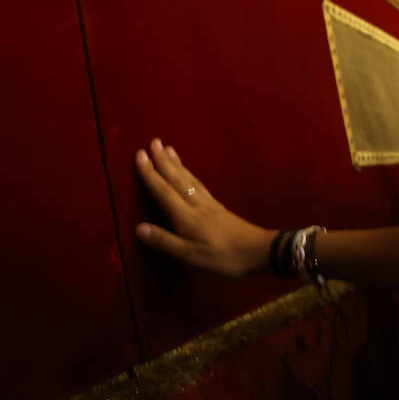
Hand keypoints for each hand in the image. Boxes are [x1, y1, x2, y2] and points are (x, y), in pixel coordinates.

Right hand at [133, 139, 274, 277]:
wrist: (259, 252)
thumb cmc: (224, 257)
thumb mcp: (191, 256)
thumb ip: (165, 242)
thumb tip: (139, 228)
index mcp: (187, 217)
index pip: (164, 191)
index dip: (150, 174)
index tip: (139, 154)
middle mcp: (197, 205)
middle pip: (177, 179)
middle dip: (163, 161)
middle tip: (153, 141)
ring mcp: (210, 204)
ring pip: (189, 179)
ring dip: (177, 164)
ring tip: (169, 149)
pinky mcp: (219, 207)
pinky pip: (200, 185)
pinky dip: (190, 175)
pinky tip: (189, 173)